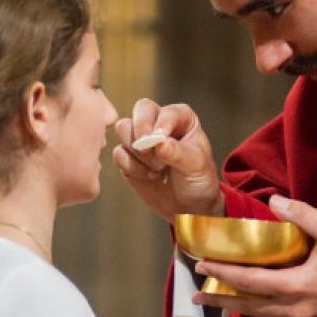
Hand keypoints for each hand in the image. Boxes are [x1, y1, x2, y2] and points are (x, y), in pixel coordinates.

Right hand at [112, 99, 223, 221]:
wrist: (188, 206)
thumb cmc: (198, 179)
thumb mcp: (195, 165)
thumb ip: (177, 151)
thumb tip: (157, 141)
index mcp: (180, 117)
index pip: (164, 111)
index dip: (159, 125)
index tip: (160, 141)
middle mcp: (159, 122)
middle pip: (140, 110)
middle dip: (141, 130)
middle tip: (147, 150)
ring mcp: (141, 138)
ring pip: (124, 129)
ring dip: (138, 153)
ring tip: (158, 169)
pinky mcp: (128, 156)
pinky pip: (118, 154)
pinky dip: (131, 167)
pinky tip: (149, 176)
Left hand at [192, 196, 316, 316]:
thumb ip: (302, 215)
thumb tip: (275, 201)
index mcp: (298, 286)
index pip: (249, 281)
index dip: (223, 273)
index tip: (201, 265)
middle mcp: (295, 309)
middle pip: (248, 306)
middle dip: (220, 299)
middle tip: (196, 294)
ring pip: (261, 315)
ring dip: (238, 306)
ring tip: (217, 297)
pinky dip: (258, 309)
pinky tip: (253, 302)